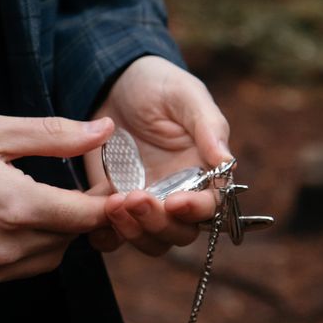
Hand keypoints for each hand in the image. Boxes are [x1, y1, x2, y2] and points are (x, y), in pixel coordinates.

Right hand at [0, 112, 113, 295]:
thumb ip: (56, 135)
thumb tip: (105, 130)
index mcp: (16, 206)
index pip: (87, 216)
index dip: (107, 203)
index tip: (115, 189)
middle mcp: (4, 249)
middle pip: (69, 240)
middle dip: (76, 215)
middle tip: (68, 186)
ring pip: (45, 261)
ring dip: (51, 236)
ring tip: (31, 202)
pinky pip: (12, 273)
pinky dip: (19, 252)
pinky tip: (0, 224)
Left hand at [84, 56, 231, 255]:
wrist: (112, 82)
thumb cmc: (158, 84)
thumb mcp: (185, 94)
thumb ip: (208, 126)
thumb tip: (227, 160)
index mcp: (203, 172)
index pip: (210, 207)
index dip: (195, 211)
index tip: (175, 202)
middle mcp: (177, 193)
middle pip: (180, 233)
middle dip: (158, 223)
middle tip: (134, 199)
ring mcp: (145, 202)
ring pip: (149, 240)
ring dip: (133, 232)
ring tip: (113, 204)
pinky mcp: (113, 203)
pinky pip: (113, 235)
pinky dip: (106, 236)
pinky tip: (95, 218)